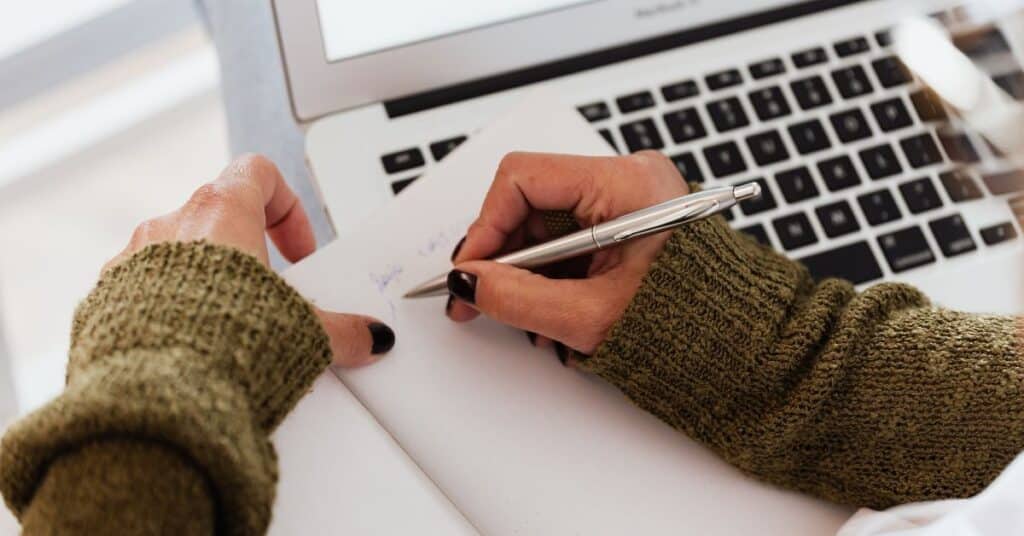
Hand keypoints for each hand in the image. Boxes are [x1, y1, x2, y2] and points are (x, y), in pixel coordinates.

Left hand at [104, 154, 393, 366]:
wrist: (154, 396)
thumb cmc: (218, 346)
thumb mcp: (302, 333)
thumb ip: (342, 330)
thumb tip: (369, 337)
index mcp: (219, 213)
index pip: (258, 173)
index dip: (287, 208)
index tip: (297, 252)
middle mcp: (170, 226)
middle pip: (218, 216)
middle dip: (249, 255)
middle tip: (271, 296)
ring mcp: (131, 261)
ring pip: (177, 254)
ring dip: (207, 282)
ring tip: (231, 328)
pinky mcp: (106, 300)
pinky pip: (143, 290)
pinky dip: (170, 309)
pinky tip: (192, 349)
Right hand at [447, 151, 688, 360]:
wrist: (740, 341)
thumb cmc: (691, 322)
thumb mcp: (590, 315)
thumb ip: (519, 297)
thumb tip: (469, 283)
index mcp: (627, 183)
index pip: (523, 178)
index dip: (486, 225)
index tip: (470, 269)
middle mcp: (628, 178)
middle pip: (531, 200)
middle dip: (502, 254)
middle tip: (477, 296)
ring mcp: (628, 198)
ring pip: (545, 222)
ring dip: (524, 269)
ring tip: (523, 315)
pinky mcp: (627, 220)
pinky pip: (568, 235)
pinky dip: (550, 271)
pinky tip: (547, 306)